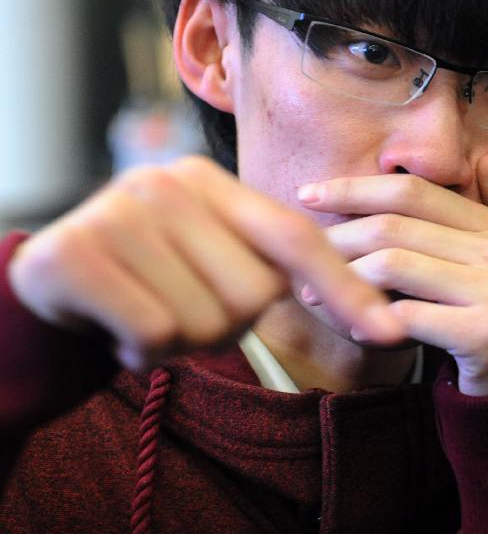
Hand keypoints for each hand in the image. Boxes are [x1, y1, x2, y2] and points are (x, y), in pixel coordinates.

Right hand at [7, 157, 403, 370]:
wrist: (52, 285)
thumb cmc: (151, 277)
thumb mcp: (212, 258)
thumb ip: (271, 266)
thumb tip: (376, 313)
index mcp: (212, 182)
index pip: (296, 238)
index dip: (345, 288)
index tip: (390, 334)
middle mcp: (169, 183)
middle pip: (253, 294)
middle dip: (226, 325)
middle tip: (183, 309)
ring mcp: (120, 211)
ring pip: (203, 320)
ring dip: (181, 341)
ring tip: (148, 314)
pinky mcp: (75, 251)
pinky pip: (152, 332)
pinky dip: (141, 351)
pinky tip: (117, 330)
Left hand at [298, 154, 487, 395]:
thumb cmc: (483, 311)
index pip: (412, 191)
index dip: (355, 188)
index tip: (308, 195)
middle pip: (394, 227)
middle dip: (338, 240)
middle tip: (305, 257)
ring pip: (393, 266)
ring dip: (345, 279)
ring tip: (320, 293)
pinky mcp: (486, 332)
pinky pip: (406, 315)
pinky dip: (370, 320)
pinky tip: (357, 328)